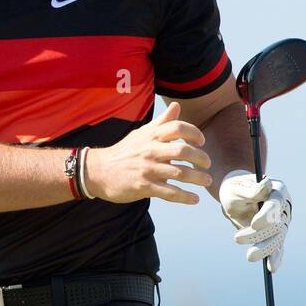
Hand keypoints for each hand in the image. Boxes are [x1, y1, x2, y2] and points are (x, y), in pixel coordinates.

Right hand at [84, 101, 211, 204]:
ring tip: (206, 180)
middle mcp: (150, 151)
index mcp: (150, 136)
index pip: (177, 127)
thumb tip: (177, 106)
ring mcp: (147, 169)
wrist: (98, 171)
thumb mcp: (141, 133)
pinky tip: (194, 199)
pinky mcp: (144, 187)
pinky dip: (185, 197)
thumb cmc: (123, 152)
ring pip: (180, 173)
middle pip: (183, 150)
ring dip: (198, 178)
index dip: (194, 133)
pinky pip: (170, 192)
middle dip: (200, 158)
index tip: (201, 141)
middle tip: (207, 163)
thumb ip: (161, 122)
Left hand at [220, 171, 291, 272]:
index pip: (275, 204)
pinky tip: (272, 268)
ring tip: (250, 257)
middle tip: (237, 239)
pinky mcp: (277, 233)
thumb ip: (252, 190)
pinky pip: (278, 246)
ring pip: (277, 237)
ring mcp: (282, 221)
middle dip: (258, 234)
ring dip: (265, 248)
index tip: (254, 224)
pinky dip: (275, 257)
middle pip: (276, 223)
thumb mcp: (238, 188)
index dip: (266, 215)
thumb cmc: (236, 189)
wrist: (235, 196)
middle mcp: (284, 206)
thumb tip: (267, 185)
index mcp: (278, 190)